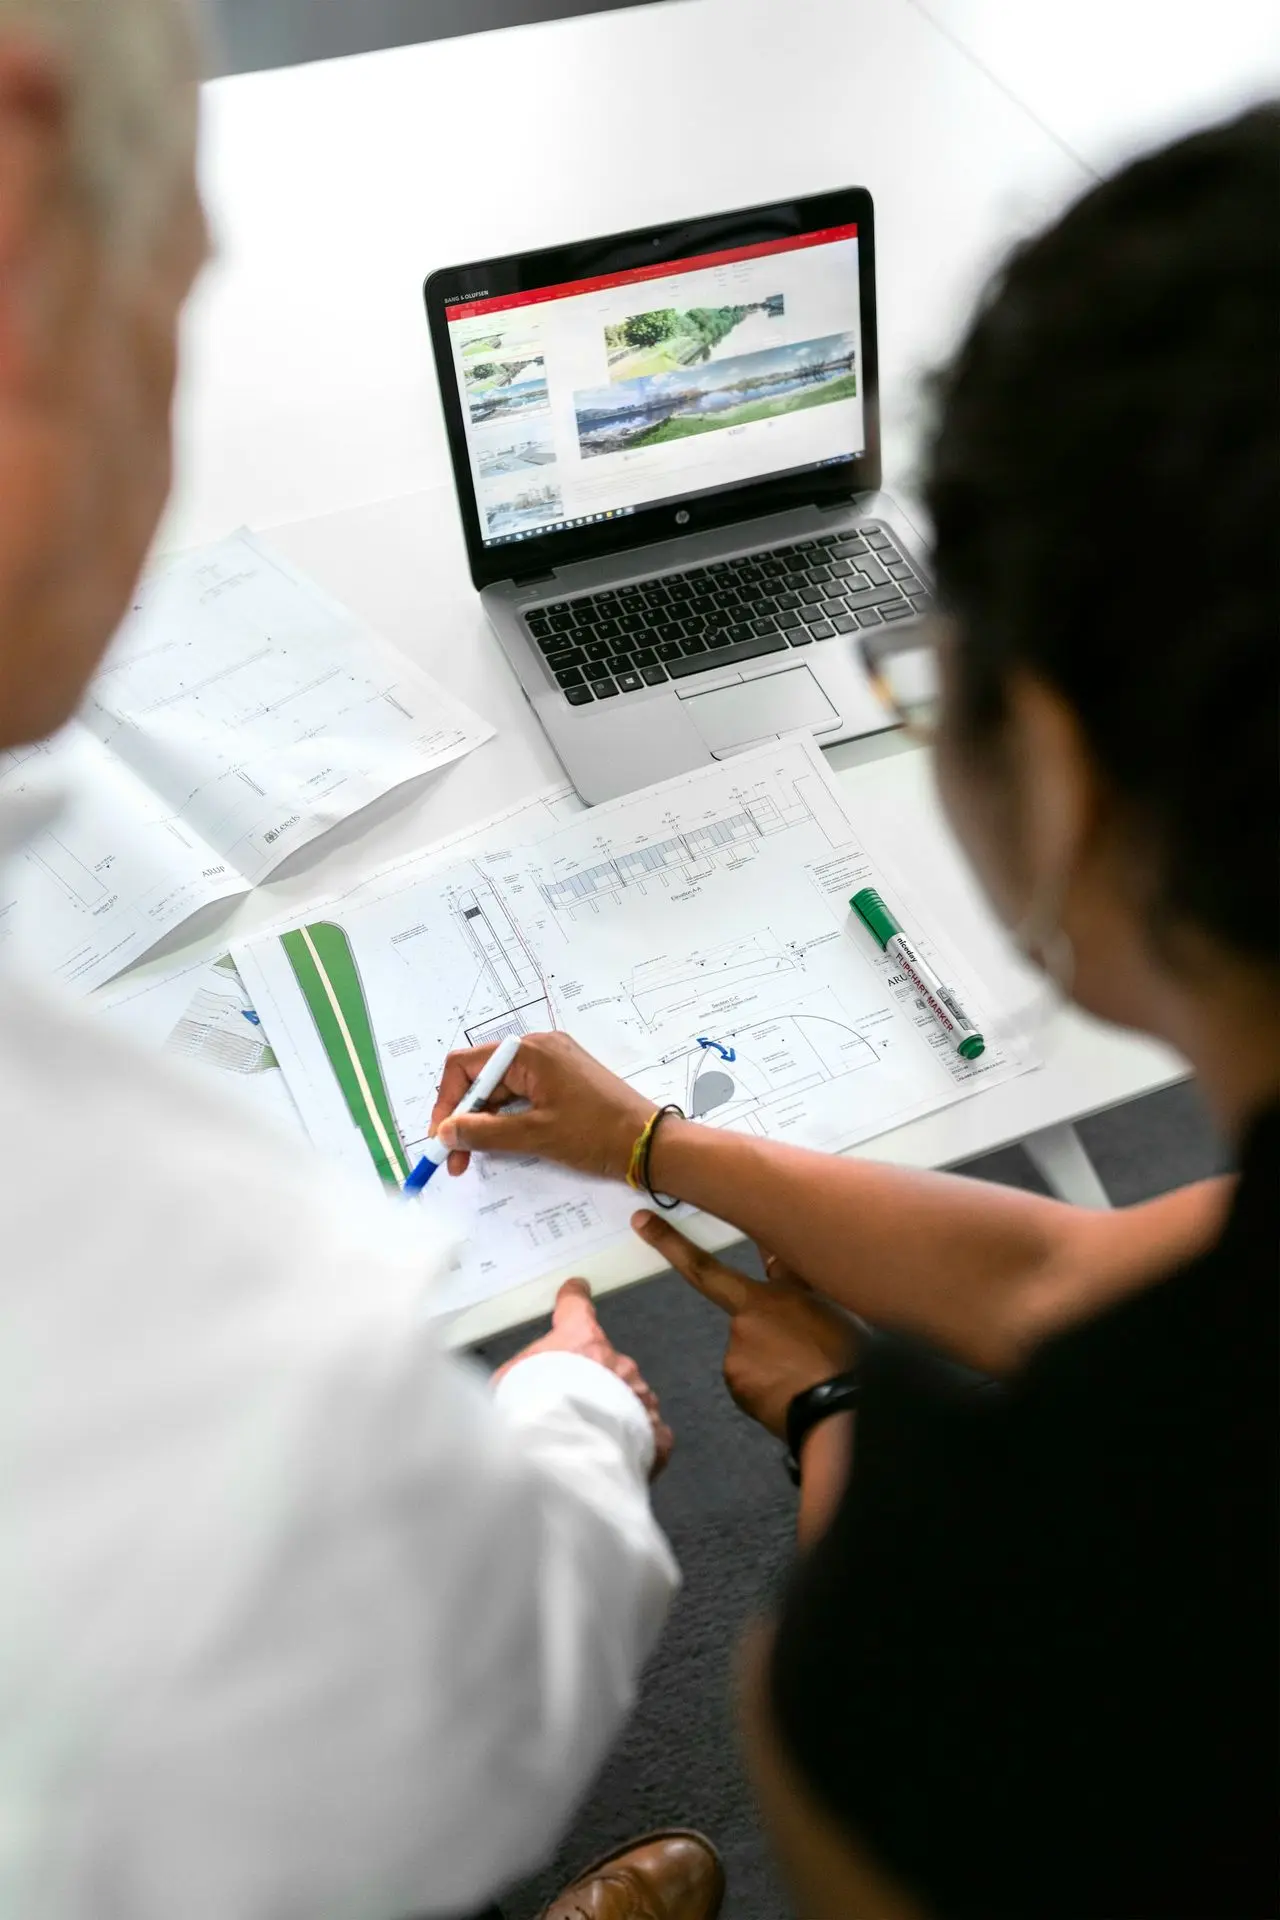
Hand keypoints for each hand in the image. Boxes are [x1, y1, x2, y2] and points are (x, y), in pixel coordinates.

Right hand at [431, 1031, 655, 1183]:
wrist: (649, 1143)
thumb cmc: (598, 1134)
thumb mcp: (535, 1136)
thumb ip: (484, 1132)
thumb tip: (445, 1131)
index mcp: (530, 1052)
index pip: (466, 1066)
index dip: (447, 1102)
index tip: (441, 1138)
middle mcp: (539, 1049)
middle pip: (482, 1077)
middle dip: (464, 1117)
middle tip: (457, 1158)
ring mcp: (553, 1063)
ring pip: (501, 1089)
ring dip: (484, 1121)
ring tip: (476, 1157)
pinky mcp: (563, 1080)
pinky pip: (522, 1093)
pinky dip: (507, 1118)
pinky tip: (501, 1143)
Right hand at [494, 1278, 673, 1477]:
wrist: (565, 1455)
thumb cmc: (534, 1414)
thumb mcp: (505, 1385)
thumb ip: (514, 1378)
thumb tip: (506, 1388)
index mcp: (581, 1341)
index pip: (576, 1308)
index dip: (574, 1298)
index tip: (576, 1290)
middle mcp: (617, 1363)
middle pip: (605, 1363)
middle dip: (592, 1381)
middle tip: (570, 1407)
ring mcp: (640, 1396)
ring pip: (630, 1397)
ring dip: (614, 1412)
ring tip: (589, 1438)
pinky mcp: (654, 1432)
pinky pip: (650, 1432)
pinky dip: (638, 1441)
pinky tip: (618, 1454)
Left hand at [632, 1212, 858, 1439]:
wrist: (842, 1410)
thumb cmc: (847, 1356)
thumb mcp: (829, 1306)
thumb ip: (796, 1284)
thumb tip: (780, 1266)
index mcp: (768, 1296)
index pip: (707, 1266)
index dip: (671, 1244)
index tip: (641, 1224)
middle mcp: (744, 1323)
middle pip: (747, 1321)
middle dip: (772, 1335)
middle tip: (807, 1356)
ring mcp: (735, 1355)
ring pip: (749, 1354)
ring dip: (771, 1362)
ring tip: (807, 1375)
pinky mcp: (735, 1385)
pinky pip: (748, 1381)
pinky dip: (767, 1386)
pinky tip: (793, 1392)